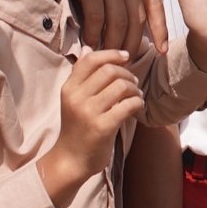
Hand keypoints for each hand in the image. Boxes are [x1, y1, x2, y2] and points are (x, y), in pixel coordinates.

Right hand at [38, 50, 143, 201]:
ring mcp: (88, 113)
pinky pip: (128, 105)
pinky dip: (137, 102)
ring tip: (135, 95)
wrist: (72, 159)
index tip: (126, 56)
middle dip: (128, 73)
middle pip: (110, 70)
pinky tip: (136, 106)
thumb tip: (89, 48)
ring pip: (121, 86)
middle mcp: (76, 98)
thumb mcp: (74, 99)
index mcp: (69, 88)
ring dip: (134, 89)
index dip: (112, 53)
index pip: (91, 60)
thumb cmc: (78, 126)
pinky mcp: (102, 127)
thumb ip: (83, 76)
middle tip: (133, 82)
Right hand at [57, 0, 168, 55]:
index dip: (160, 29)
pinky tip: (91, 45)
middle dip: (135, 43)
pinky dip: (95, 34)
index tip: (162, 50)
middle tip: (128, 63)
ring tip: (109, 58)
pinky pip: (97, 17)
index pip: (155, 6)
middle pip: (137, 18)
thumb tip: (132, 20)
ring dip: (114, 43)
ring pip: (118, 21)